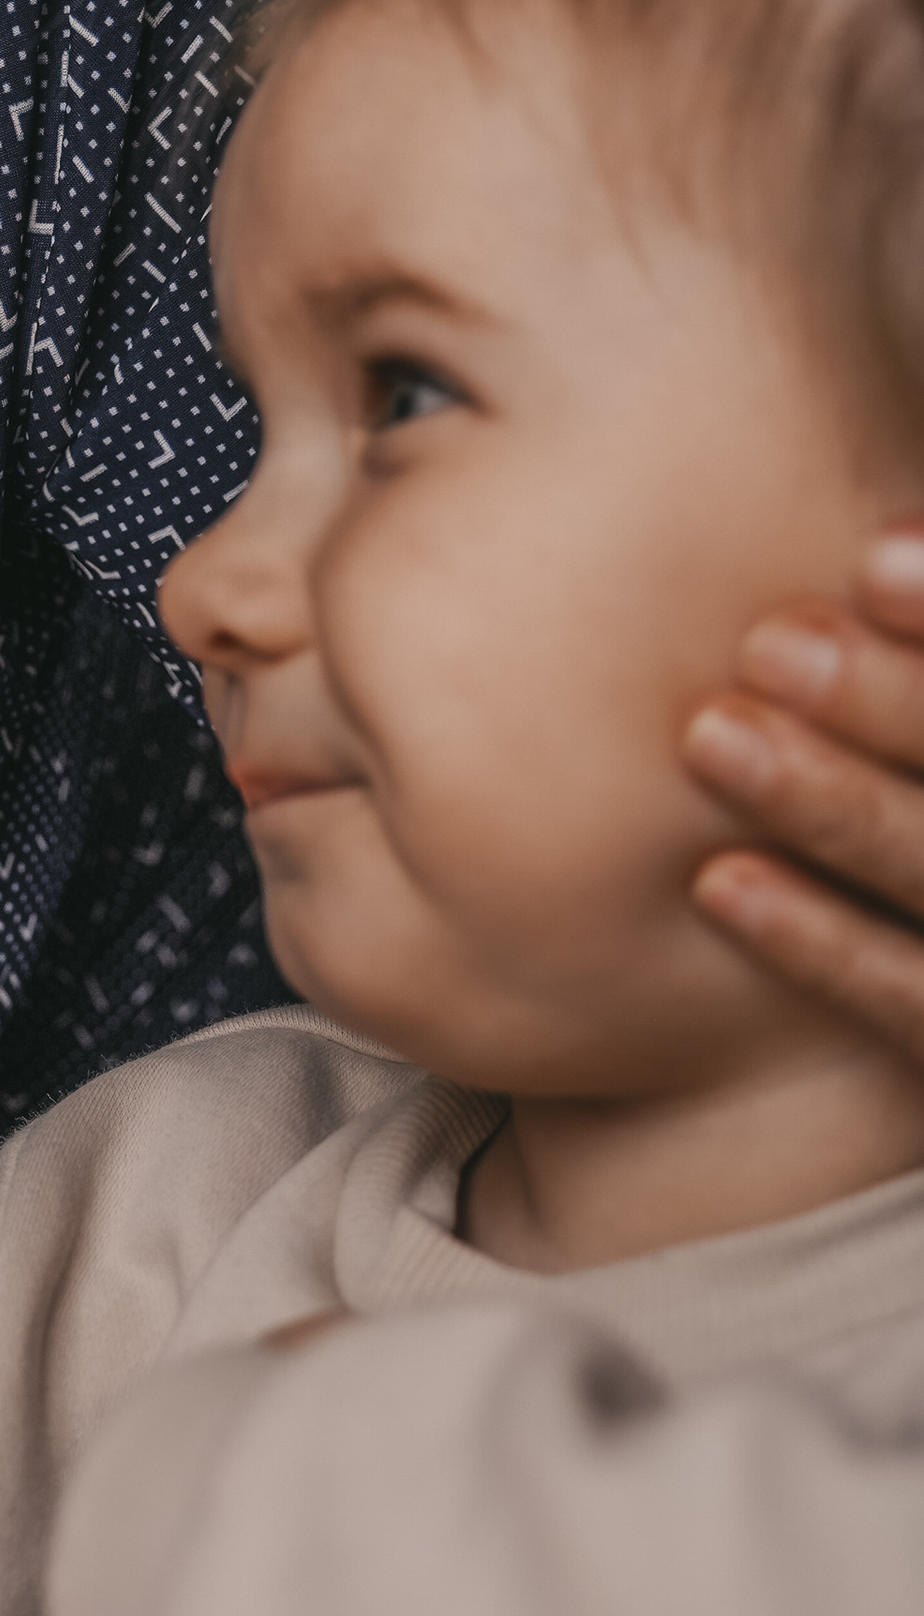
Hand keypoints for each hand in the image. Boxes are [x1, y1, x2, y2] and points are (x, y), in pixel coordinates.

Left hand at [687, 528, 923, 1063]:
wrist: (837, 1082)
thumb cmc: (880, 848)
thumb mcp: (883, 744)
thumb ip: (875, 644)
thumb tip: (840, 533)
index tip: (874, 545)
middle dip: (900, 698)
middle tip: (769, 634)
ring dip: (839, 805)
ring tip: (712, 736)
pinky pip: (919, 1017)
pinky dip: (826, 947)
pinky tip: (718, 887)